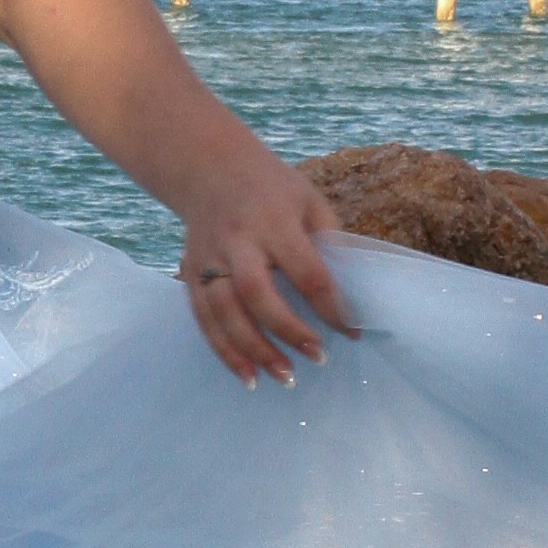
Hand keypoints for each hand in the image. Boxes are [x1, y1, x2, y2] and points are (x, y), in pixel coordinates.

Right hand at [174, 163, 356, 380]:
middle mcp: (236, 239)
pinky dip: (225, 351)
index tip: (352, 331)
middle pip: (257, 294)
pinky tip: (248, 375)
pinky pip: (204, 319)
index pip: (307, 271)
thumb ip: (331, 240)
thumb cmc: (271, 188)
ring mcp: (208, 258)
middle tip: (318, 358)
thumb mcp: (309, 200)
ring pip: (225, 312)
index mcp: (273, 219)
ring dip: (254, 350)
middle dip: (288, 331)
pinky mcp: (190, 273)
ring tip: (285, 378)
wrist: (209, 169)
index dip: (331, 307)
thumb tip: (357, 290)